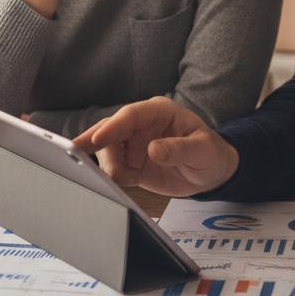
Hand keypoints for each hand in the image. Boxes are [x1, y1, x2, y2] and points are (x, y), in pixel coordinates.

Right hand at [72, 97, 239, 196]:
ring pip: (107, 150)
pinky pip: (114, 168)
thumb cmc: (211, 154)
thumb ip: (180, 149)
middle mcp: (142, 125)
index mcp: (159, 112)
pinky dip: (111, 177)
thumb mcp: (202, 150)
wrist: (211, 173)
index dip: (112, 126)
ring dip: (109, 165)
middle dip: (96, 143)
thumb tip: (154, 149)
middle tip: (83, 157)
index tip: (98, 139)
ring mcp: (135, 144)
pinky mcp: (132, 164)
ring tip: (128, 178)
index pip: (130, 115)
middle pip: (110, 130)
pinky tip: (124, 183)